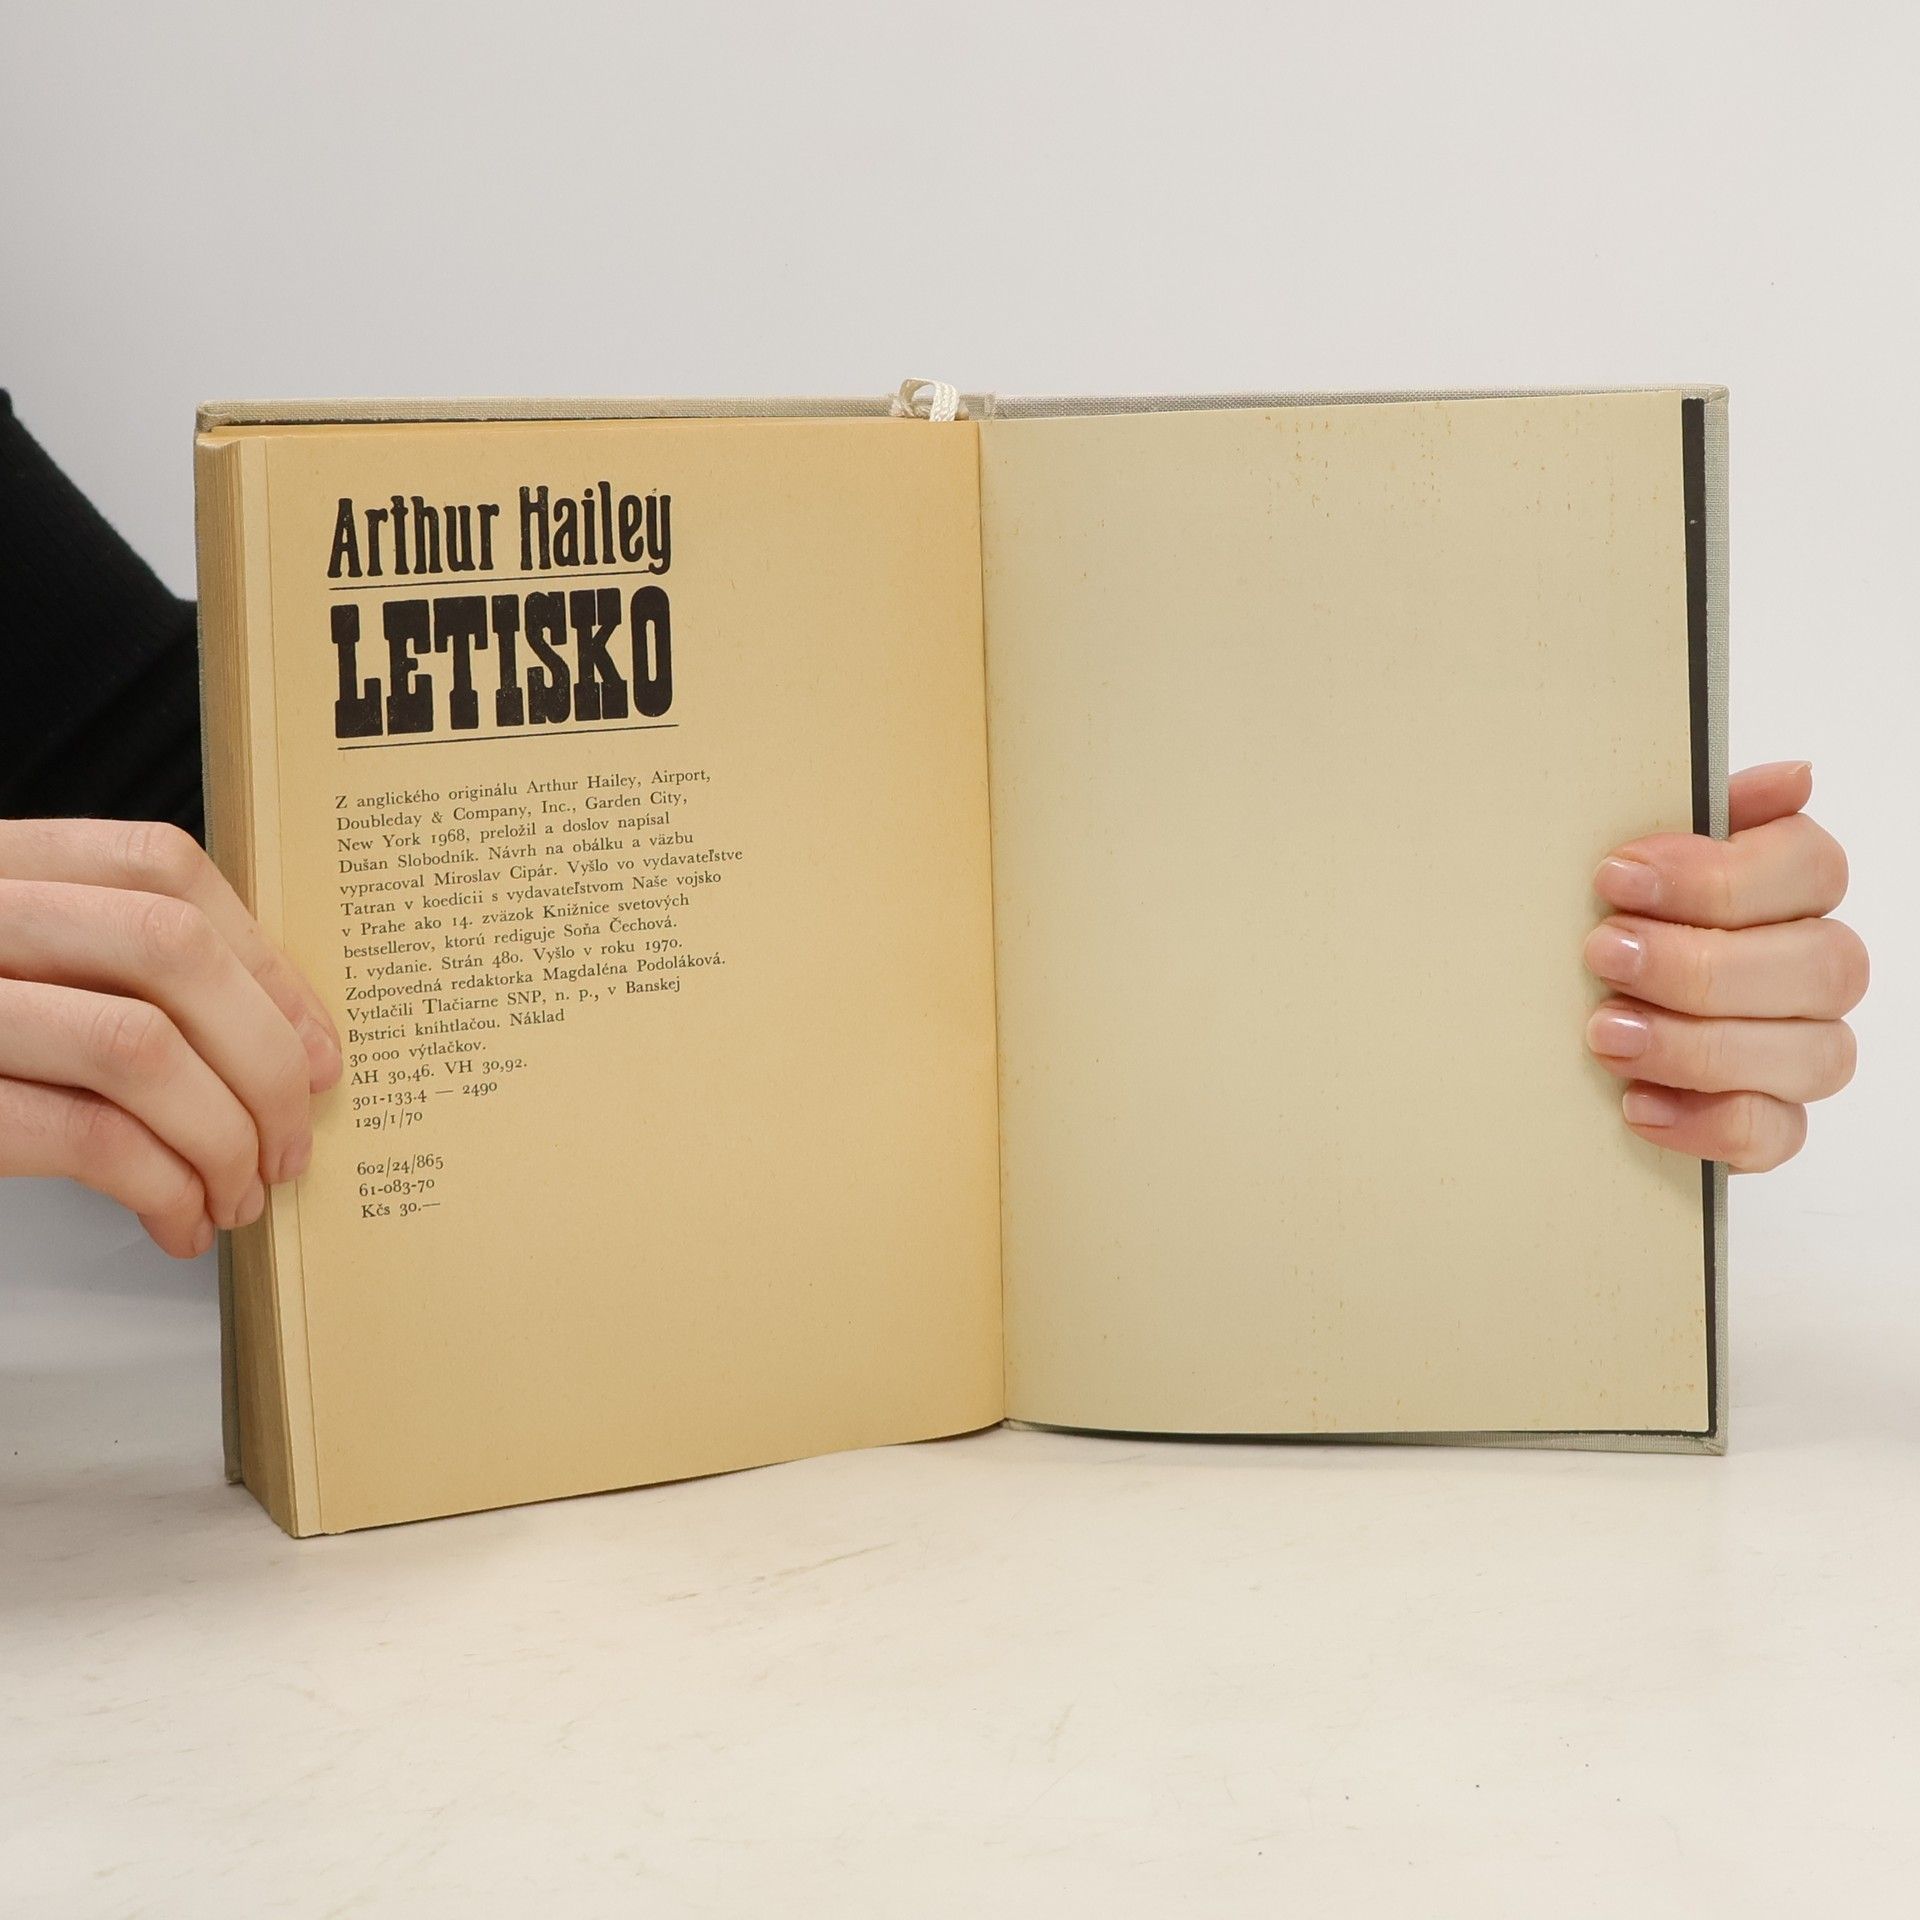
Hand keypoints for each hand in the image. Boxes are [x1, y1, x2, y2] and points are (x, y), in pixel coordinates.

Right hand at [0, 819, 341, 1257]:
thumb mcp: (14, 972)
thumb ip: (102, 967)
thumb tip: (283, 1037)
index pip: (160, 868)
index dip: (264, 962)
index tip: (317, 1047)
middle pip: (169, 951)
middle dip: (264, 1058)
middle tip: (293, 1141)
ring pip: (137, 1047)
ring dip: (223, 1136)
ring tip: (240, 1196)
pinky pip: (81, 1135)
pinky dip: (160, 1187)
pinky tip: (177, 1223)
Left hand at [1584, 761, 1865, 1171]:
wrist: (1556, 1017)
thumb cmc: (1611, 921)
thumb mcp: (1632, 860)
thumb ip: (1698, 814)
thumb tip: (1793, 777)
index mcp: (1790, 890)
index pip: (1811, 869)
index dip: (1716, 875)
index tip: (1616, 876)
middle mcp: (1815, 969)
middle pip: (1820, 966)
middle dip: (1700, 964)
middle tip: (1604, 954)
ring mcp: (1802, 1050)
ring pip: (1811, 1055)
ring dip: (1699, 1045)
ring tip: (1605, 1033)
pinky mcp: (1770, 1122)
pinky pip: (1774, 1134)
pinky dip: (1706, 1122)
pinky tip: (1637, 1103)